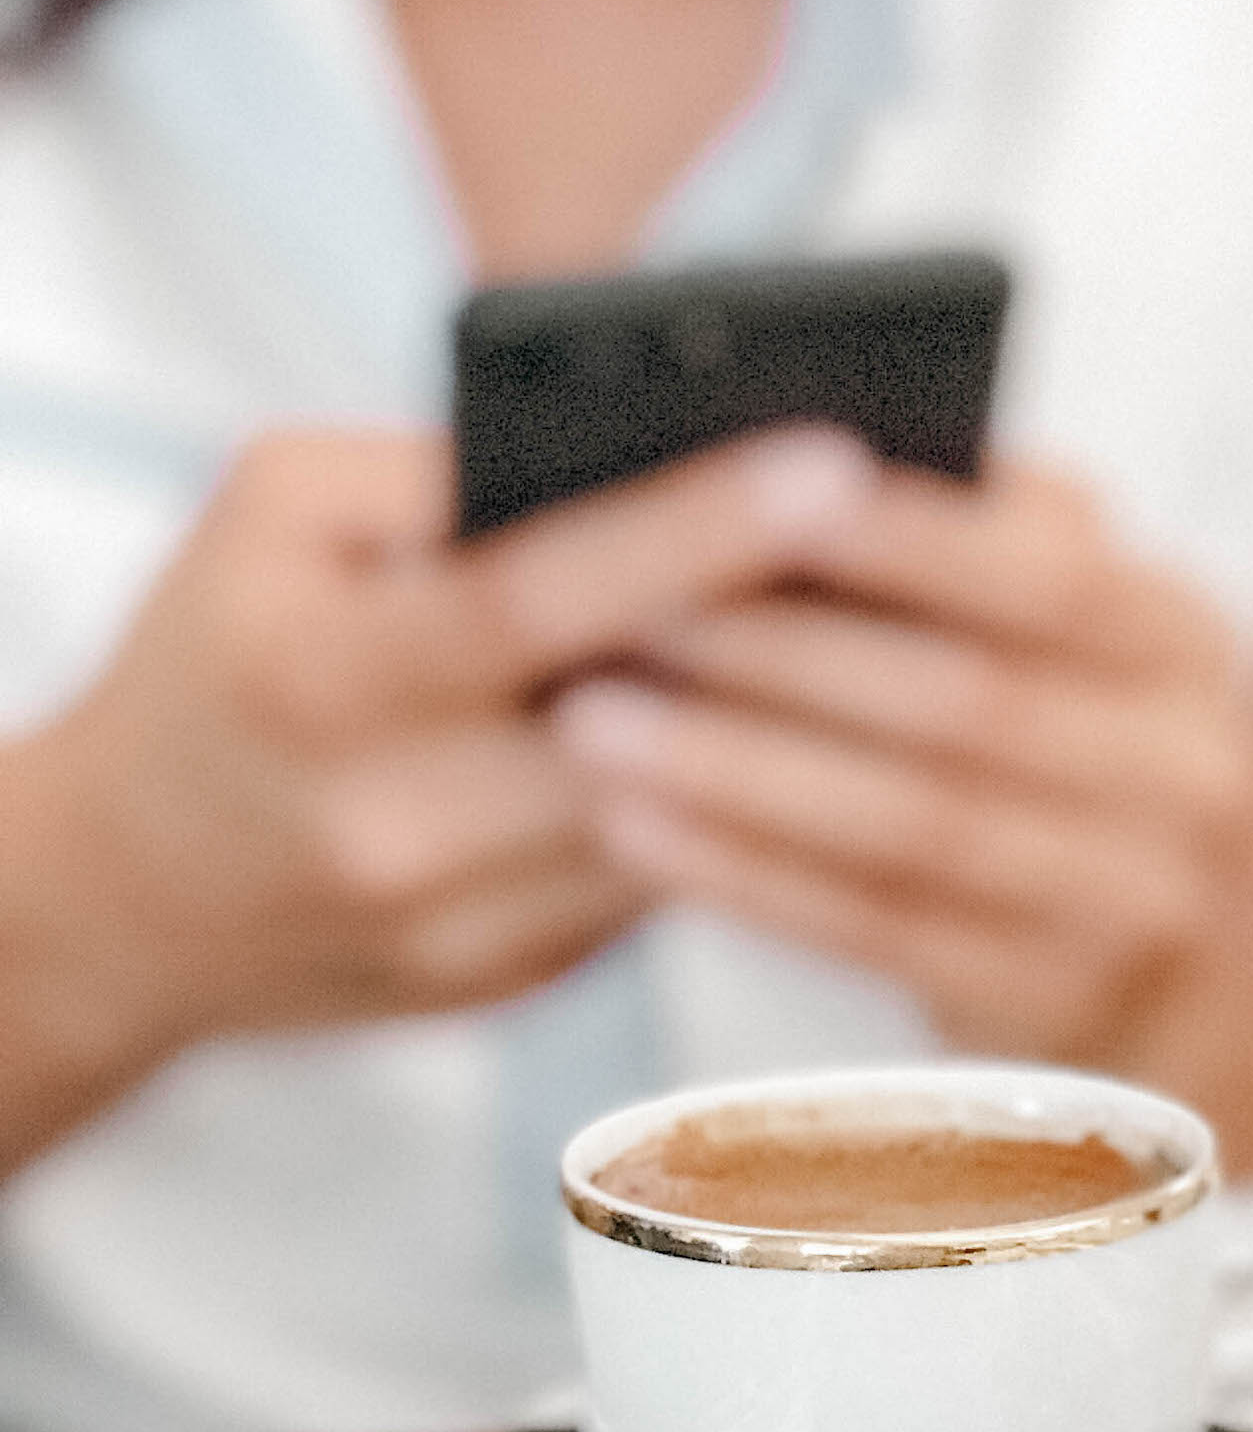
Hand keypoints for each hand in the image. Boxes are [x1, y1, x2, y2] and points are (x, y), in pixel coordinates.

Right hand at [4, 423, 879, 1066]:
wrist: (127, 892)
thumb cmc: (223, 654)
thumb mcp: (275, 519)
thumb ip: (437, 475)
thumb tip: (642, 450)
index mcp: (320, 677)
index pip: (538, 598)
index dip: (695, 534)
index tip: (837, 465)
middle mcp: (395, 820)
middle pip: (651, 727)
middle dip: (803, 641)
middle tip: (945, 551)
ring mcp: (467, 923)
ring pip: (690, 819)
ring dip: (807, 734)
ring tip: (929, 632)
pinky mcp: (526, 981)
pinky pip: (673, 882)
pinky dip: (756, 807)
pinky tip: (848, 739)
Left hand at [550, 460, 1252, 1062]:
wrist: (1119, 935)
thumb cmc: (1024, 720)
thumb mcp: (1038, 618)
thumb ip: (965, 526)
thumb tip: (773, 448)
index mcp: (1187, 640)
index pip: (1057, 576)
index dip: (910, 538)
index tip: (757, 486)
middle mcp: (1197, 775)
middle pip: (972, 706)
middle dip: (784, 653)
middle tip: (619, 606)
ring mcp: (1140, 904)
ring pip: (917, 827)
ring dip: (740, 770)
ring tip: (592, 720)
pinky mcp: (1058, 1004)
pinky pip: (880, 932)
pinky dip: (747, 875)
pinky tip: (636, 829)